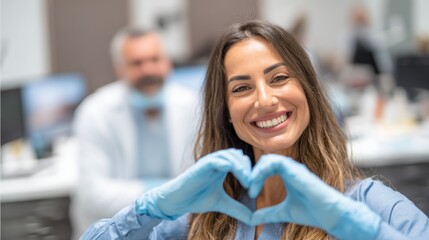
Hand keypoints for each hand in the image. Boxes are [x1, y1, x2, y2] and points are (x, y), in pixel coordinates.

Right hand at [135, 149, 252, 223]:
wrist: (177, 201)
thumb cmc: (195, 199)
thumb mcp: (222, 204)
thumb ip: (237, 208)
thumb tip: (254, 219)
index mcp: (221, 167)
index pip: (241, 160)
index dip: (251, 171)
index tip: (256, 186)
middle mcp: (216, 161)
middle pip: (239, 155)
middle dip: (249, 168)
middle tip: (255, 184)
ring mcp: (209, 161)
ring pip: (232, 155)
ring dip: (243, 167)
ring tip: (249, 182)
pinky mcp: (202, 165)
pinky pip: (220, 160)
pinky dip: (233, 167)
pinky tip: (241, 179)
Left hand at [249, 154, 380, 239]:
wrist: (330, 215)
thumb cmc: (312, 212)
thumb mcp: (283, 212)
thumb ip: (268, 213)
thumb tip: (252, 219)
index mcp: (286, 173)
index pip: (264, 165)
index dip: (253, 176)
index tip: (250, 193)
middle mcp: (289, 167)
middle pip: (263, 160)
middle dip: (251, 172)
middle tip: (246, 189)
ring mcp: (293, 167)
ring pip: (267, 159)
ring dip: (254, 173)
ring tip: (250, 189)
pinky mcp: (296, 170)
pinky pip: (273, 162)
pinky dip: (260, 173)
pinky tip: (255, 188)